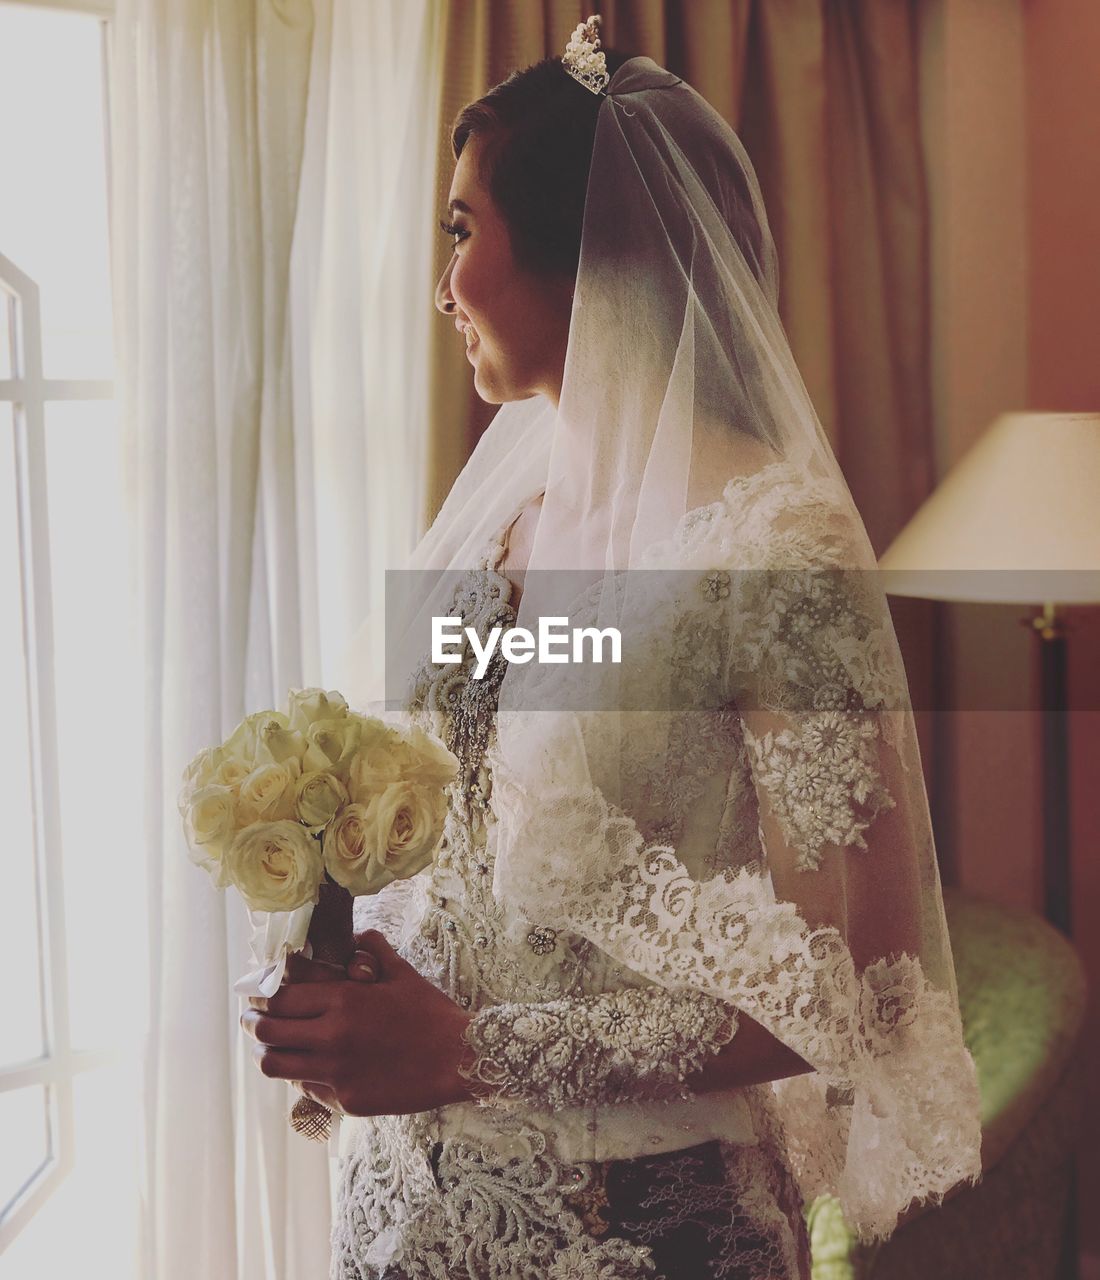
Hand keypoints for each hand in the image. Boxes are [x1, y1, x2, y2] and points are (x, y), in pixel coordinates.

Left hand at [240, 931, 474, 1116]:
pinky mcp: (345, 1100)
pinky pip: (306, 1088)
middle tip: (252, 1019)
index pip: (280, 998)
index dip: (263, 995)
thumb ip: (372, 952)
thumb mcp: (401, 973)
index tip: (257, 993)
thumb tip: (357, 936)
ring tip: (269, 1046)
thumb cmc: (430, 1012)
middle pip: (267, 1031)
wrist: (458, 1059)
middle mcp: (332, 1036)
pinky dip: (301, 1076)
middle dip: (252, 1023)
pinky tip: (310, 1067)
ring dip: (267, 1052)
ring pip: (276, 1065)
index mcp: (343, 1000)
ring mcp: (336, 1072)